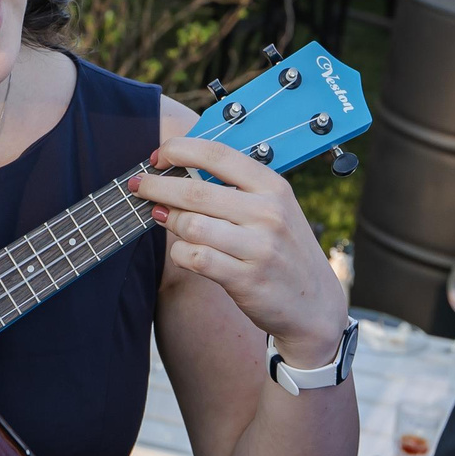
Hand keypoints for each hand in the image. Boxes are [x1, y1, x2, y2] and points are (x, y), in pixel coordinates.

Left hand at [131, 138, 349, 365]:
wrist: (315, 305)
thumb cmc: (284, 251)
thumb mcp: (275, 209)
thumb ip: (236, 189)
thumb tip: (177, 170)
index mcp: (274, 187)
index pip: (217, 154)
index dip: (179, 150)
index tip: (157, 156)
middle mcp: (269, 213)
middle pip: (195, 191)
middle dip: (157, 186)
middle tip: (139, 187)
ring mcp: (259, 248)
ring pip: (191, 225)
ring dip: (169, 221)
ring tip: (164, 220)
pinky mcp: (246, 279)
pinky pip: (195, 258)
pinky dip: (180, 252)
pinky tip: (183, 251)